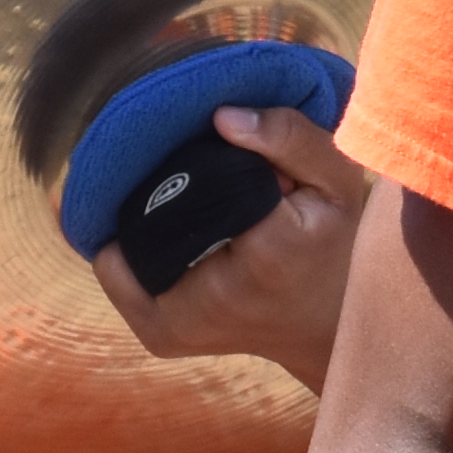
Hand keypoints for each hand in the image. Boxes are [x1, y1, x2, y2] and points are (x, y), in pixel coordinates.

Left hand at [85, 104, 366, 392]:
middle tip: (205, 177)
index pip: (200, 177)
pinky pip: (115, 271)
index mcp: (269, 253)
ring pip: (128, 239)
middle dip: (167, 182)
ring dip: (143, 213)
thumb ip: (291, 138)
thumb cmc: (335, 247)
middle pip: (157, 208)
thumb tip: (221, 116)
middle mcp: (216, 299)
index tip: (226, 152)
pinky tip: (157, 227)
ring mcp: (180, 326)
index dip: (202, 152)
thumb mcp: (337, 183)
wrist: (328, 327)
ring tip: (185, 200)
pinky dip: (126, 243)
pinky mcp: (159, 336)